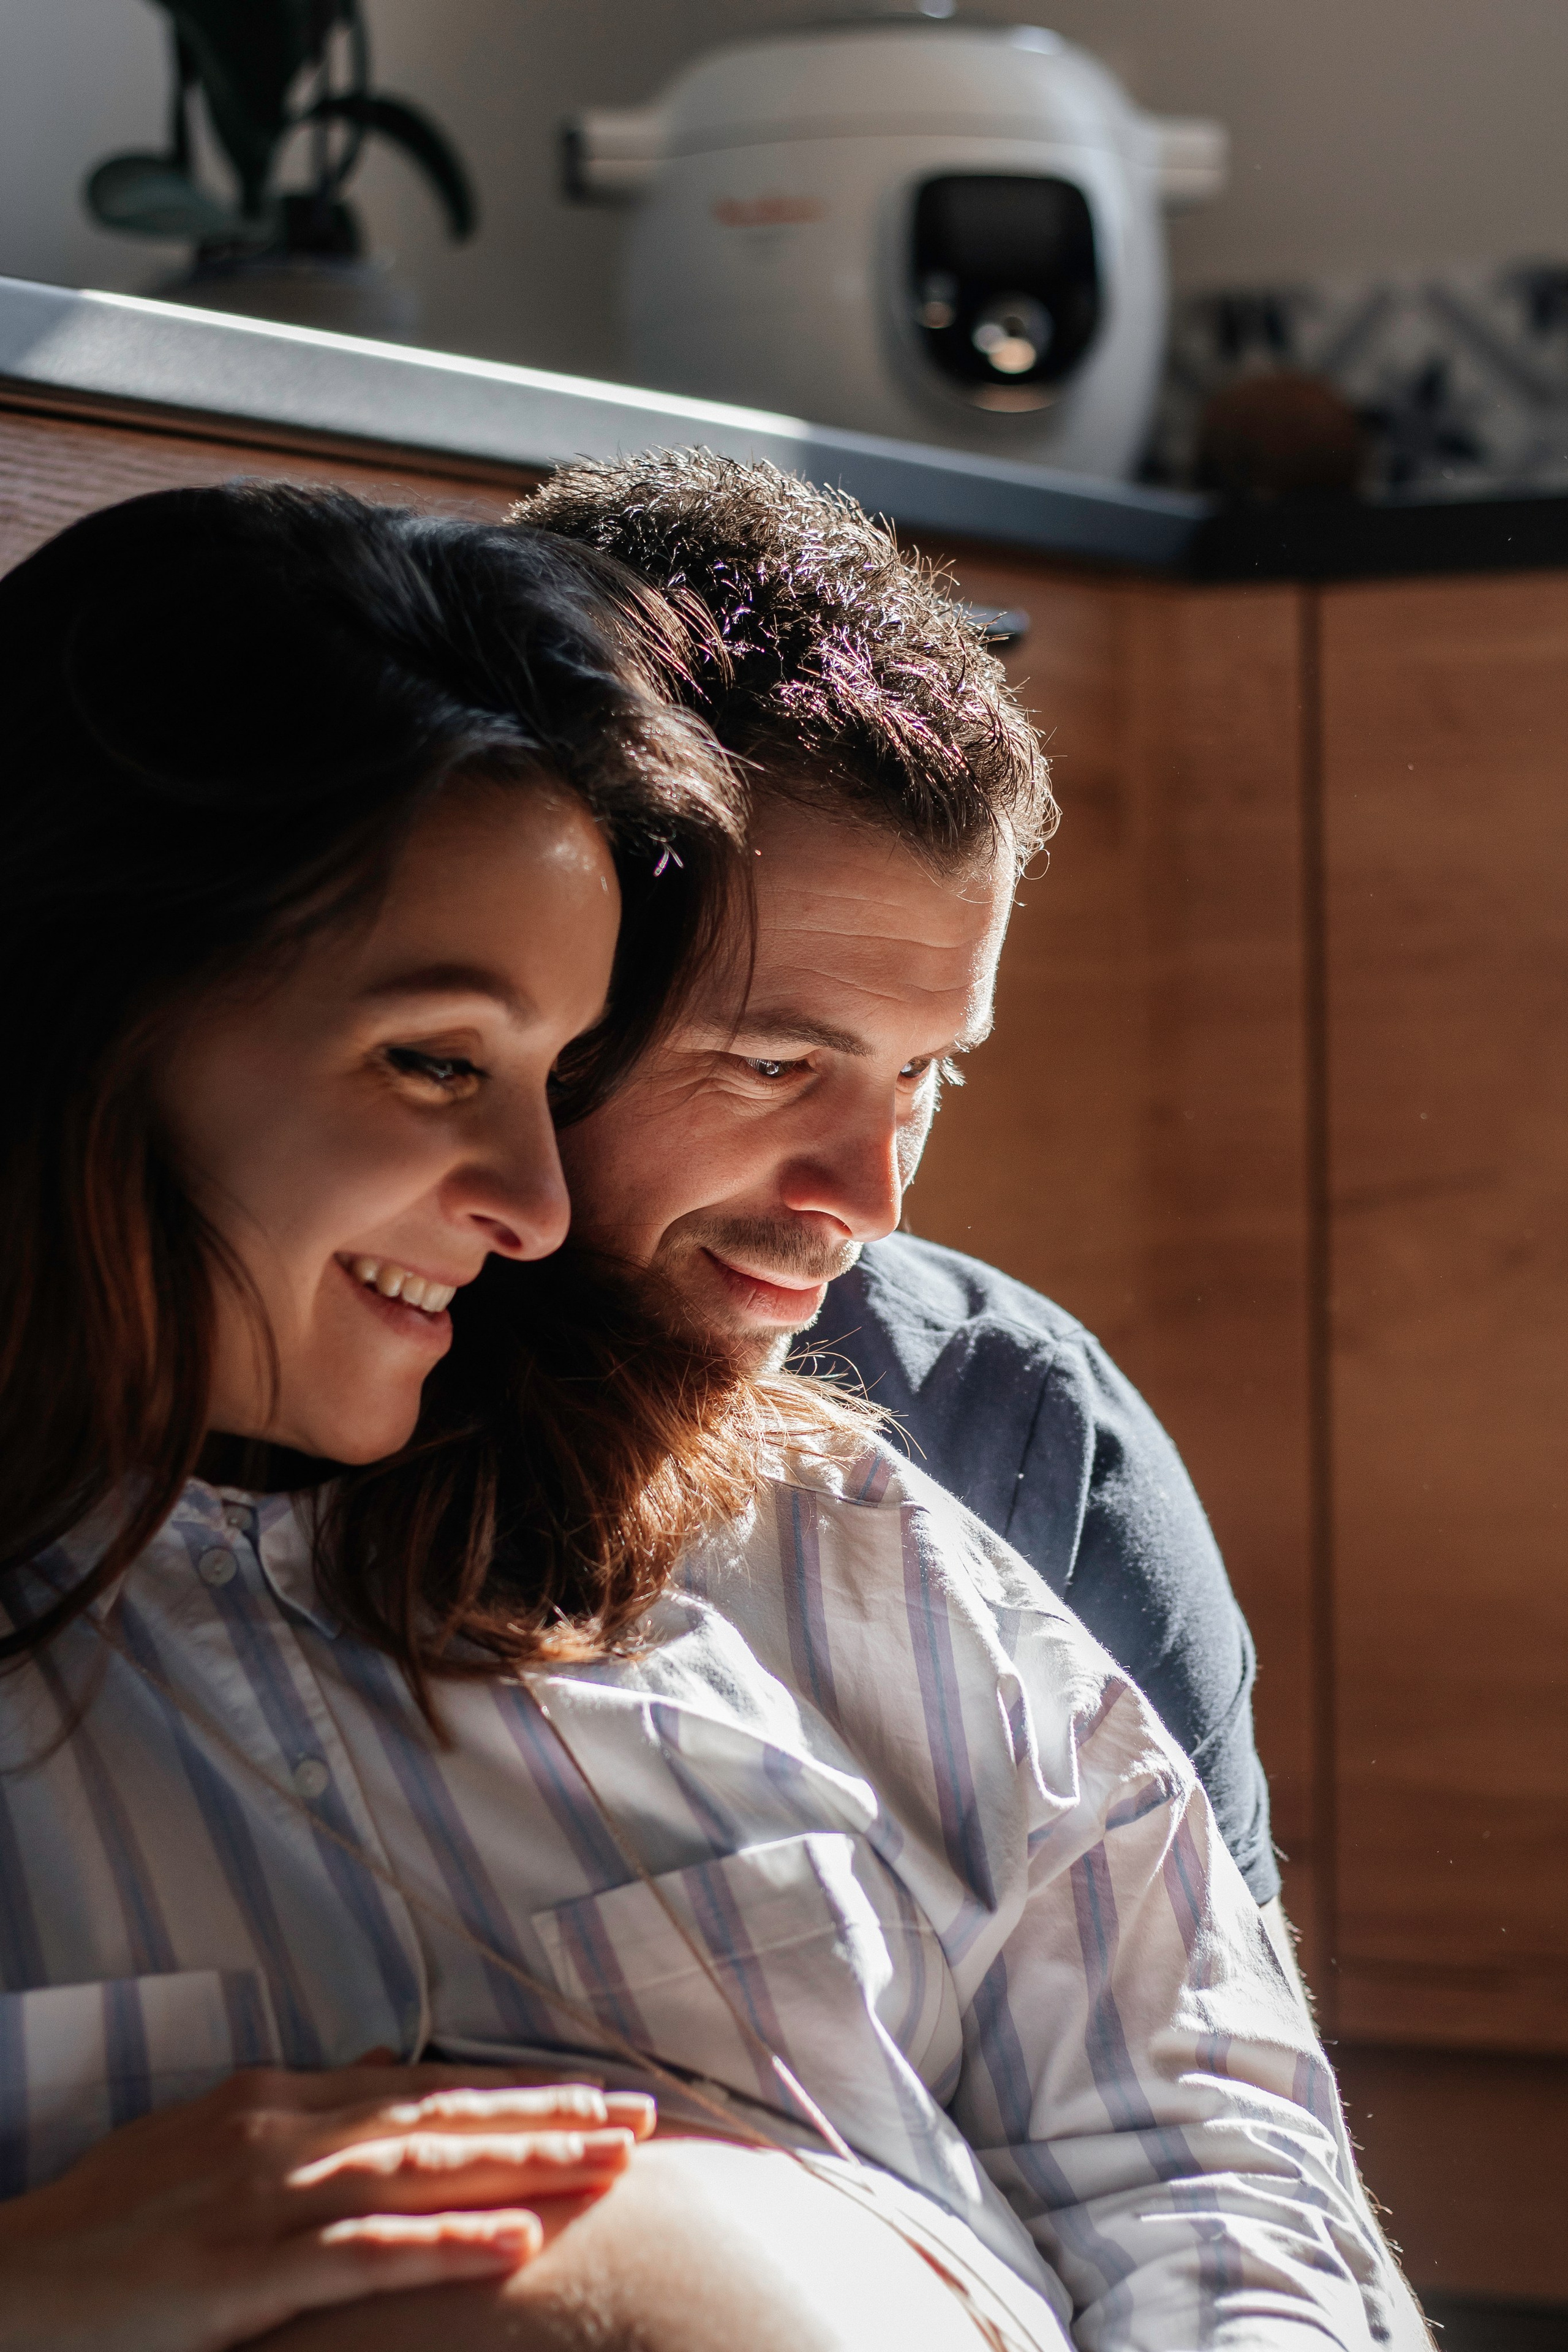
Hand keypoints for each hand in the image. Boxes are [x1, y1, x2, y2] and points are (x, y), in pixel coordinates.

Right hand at [0, 2058, 655, 2351]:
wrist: (12, 2282)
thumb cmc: (107, 2221)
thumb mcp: (204, 2138)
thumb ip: (300, 2105)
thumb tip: (382, 2068)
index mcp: (278, 2101)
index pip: (424, 2089)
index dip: (515, 2091)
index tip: (596, 2093)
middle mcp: (284, 2135)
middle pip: (443, 2119)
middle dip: (550, 2118)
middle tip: (643, 2117)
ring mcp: (266, 2201)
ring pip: (424, 2172)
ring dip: (526, 2166)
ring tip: (612, 2164)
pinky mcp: (242, 2275)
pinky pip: (365, 2256)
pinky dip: (448, 2246)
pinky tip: (518, 2245)